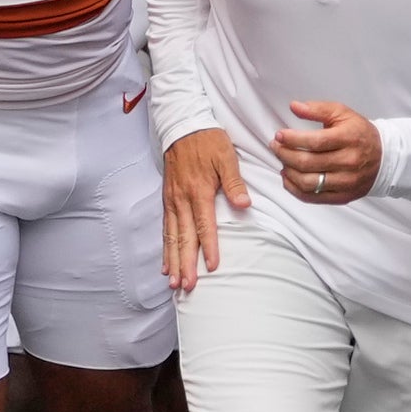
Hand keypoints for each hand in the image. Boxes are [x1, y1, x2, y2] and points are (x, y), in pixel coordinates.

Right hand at [163, 128, 251, 290]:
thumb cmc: (208, 141)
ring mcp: (172, 200)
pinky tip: (166, 263)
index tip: (212, 267)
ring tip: (174, 283)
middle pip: (183, 238)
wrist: (183, 125)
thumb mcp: (226, 157)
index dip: (209, 247)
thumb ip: (234, 183)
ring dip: (173, 261)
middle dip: (185, 264)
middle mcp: (181, 199)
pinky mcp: (167, 199)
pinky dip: (165, 247)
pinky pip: (165, 228)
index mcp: (198, 191)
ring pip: (171, 237)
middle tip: (187, 286)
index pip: (204, 225)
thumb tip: (245, 205)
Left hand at [272, 100, 382, 206]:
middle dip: (285, 154)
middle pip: (308, 163)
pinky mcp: (343, 196)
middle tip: (275, 146)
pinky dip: (295, 189)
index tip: (280, 135)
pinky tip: (289, 178)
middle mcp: (349, 162)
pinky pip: (313, 198)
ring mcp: (346, 182)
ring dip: (288, 172)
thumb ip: (318, 109)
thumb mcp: (343, 113)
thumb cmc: (360, 134)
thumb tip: (294, 107)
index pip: (315, 142)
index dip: (292, 139)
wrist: (385, 157)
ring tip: (283, 161)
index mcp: (349, 138)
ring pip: (308, 182)